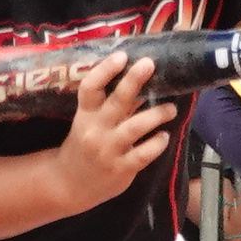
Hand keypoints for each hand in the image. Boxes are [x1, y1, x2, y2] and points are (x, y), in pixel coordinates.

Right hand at [53, 52, 175, 199]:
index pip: (90, 88)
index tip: (121, 55)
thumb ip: (109, 105)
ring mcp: (109, 150)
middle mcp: (96, 130)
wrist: (69, 185)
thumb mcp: (88, 123)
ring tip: (171, 108)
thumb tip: (139, 78)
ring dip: (157, 114)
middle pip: (117, 101)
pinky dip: (157, 143)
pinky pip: (144, 154)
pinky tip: (164, 136)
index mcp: (85, 115)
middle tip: (150, 64)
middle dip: (134, 81)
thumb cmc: (83, 146)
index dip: (104, 70)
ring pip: (136, 127)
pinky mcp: (121, 169)